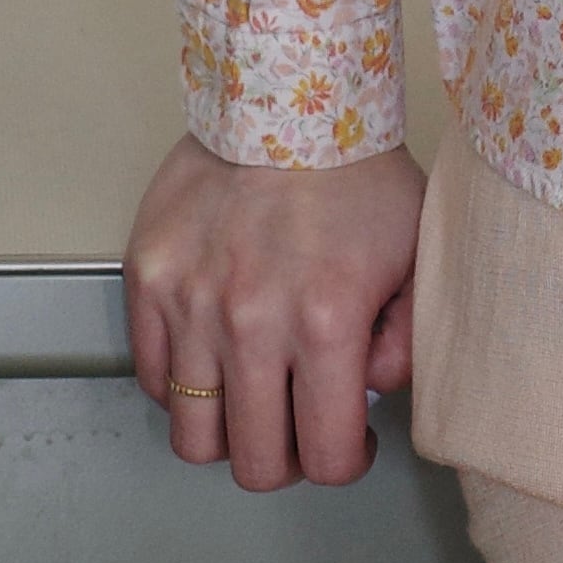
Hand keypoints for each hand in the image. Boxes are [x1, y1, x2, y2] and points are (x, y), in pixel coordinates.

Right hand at [124, 135, 423, 489]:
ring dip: (229, 431)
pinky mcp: (147, 279)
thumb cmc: (355, 173)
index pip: (324, 457)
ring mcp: (190, 303)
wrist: (284, 99)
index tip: (347, 444)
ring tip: (255, 398)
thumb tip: (372, 393)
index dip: (343, 464)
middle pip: (253, 462)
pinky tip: (217, 361)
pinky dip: (182, 387)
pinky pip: (153, 379)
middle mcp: (251, 323)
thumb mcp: (415, 255)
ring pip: (193, 434)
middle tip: (300, 429)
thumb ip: (406, 340)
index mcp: (325, 322)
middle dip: (285, 460)